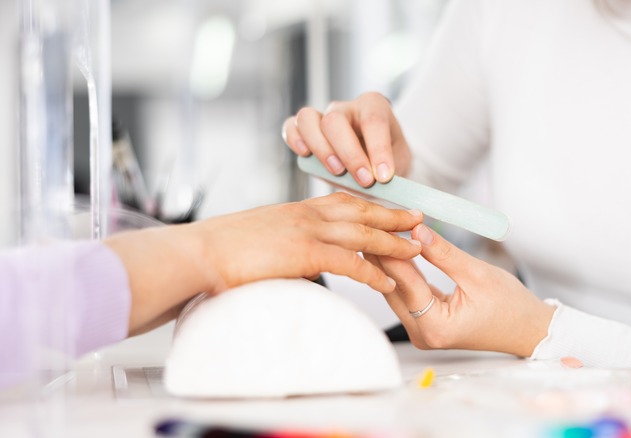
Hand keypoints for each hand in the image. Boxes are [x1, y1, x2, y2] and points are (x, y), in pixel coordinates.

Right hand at [106, 192, 422, 335]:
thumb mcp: (260, 238)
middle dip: (393, 215)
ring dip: (394, 241)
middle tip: (419, 218)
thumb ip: (283, 242)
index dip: (370, 204)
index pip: (342, 200)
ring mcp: (307, 230)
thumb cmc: (221, 250)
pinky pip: (350, 261)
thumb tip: (294, 256)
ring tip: (418, 249)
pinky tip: (389, 282)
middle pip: (361, 210)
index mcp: (296, 209)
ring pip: (363, 232)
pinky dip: (373, 272)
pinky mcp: (304, 251)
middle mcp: (306, 214)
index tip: (390, 207)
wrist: (199, 253)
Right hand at [282, 92, 411, 186]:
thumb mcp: (397, 164)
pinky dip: (294, 139)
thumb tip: (380, 183)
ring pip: (308, 118)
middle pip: (335, 120)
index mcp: (374, 106)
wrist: (374, 164)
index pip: (374, 121)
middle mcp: (346, 108)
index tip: (384, 177)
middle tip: (364, 180)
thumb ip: (388, 171)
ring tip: (336, 172)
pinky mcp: (304, 130)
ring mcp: (322, 116)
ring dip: (321, 148)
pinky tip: (305, 155)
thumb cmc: (386, 161)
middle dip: (349, 154)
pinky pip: (290, 126)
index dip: (379, 149)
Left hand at [366, 224, 554, 356]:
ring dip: (390, 260)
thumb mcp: (478, 274)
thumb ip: (443, 253)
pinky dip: (403, 270)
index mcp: (435, 326)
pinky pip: (407, 292)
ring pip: (396, 289)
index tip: (383, 224)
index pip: (404, 282)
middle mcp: (422, 333)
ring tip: (381, 230)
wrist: (527, 330)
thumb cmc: (511, 308)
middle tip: (375, 222)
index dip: (392, 249)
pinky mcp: (424, 322)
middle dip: (384, 253)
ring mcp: (421, 330)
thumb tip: (417, 231)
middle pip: (392, 287)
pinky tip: (395, 247)